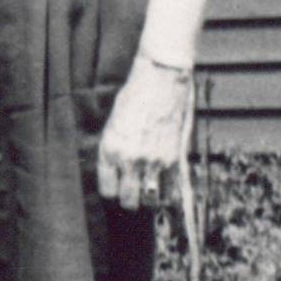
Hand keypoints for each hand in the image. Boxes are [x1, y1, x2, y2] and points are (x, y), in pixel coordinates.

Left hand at [98, 55, 191, 209]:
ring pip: (150, 201)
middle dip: (130, 200)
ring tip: (149, 188)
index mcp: (109, 150)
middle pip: (128, 201)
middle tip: (133, 192)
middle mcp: (129, 159)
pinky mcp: (173, 158)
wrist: (160, 79)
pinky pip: (170, 191)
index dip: (113, 191)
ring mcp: (153, 161)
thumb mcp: (114, 124)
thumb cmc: (135, 97)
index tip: (118, 187)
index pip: (107, 191)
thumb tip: (118, 171)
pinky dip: (167, 193)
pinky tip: (164, 185)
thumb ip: (114, 150)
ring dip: (149, 198)